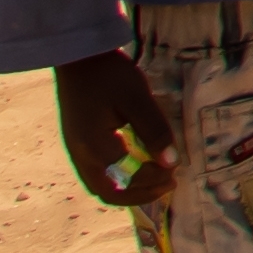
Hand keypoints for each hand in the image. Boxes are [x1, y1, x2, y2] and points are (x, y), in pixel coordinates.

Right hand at [52, 48, 173, 210]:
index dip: (153, 179)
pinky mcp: (77, 145)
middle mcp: (81, 156)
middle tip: (169, 184)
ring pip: (102, 186)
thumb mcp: (137, 98)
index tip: (176, 170)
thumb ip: (154, 130)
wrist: (77, 58)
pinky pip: (97, 174)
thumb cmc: (108, 75)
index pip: (127, 178)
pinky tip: (136, 167)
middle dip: (141, 194)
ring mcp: (76, 152)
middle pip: (110, 193)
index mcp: (94, 147)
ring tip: (156, 179)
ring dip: (129, 190)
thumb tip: (170, 162)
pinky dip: (119, 179)